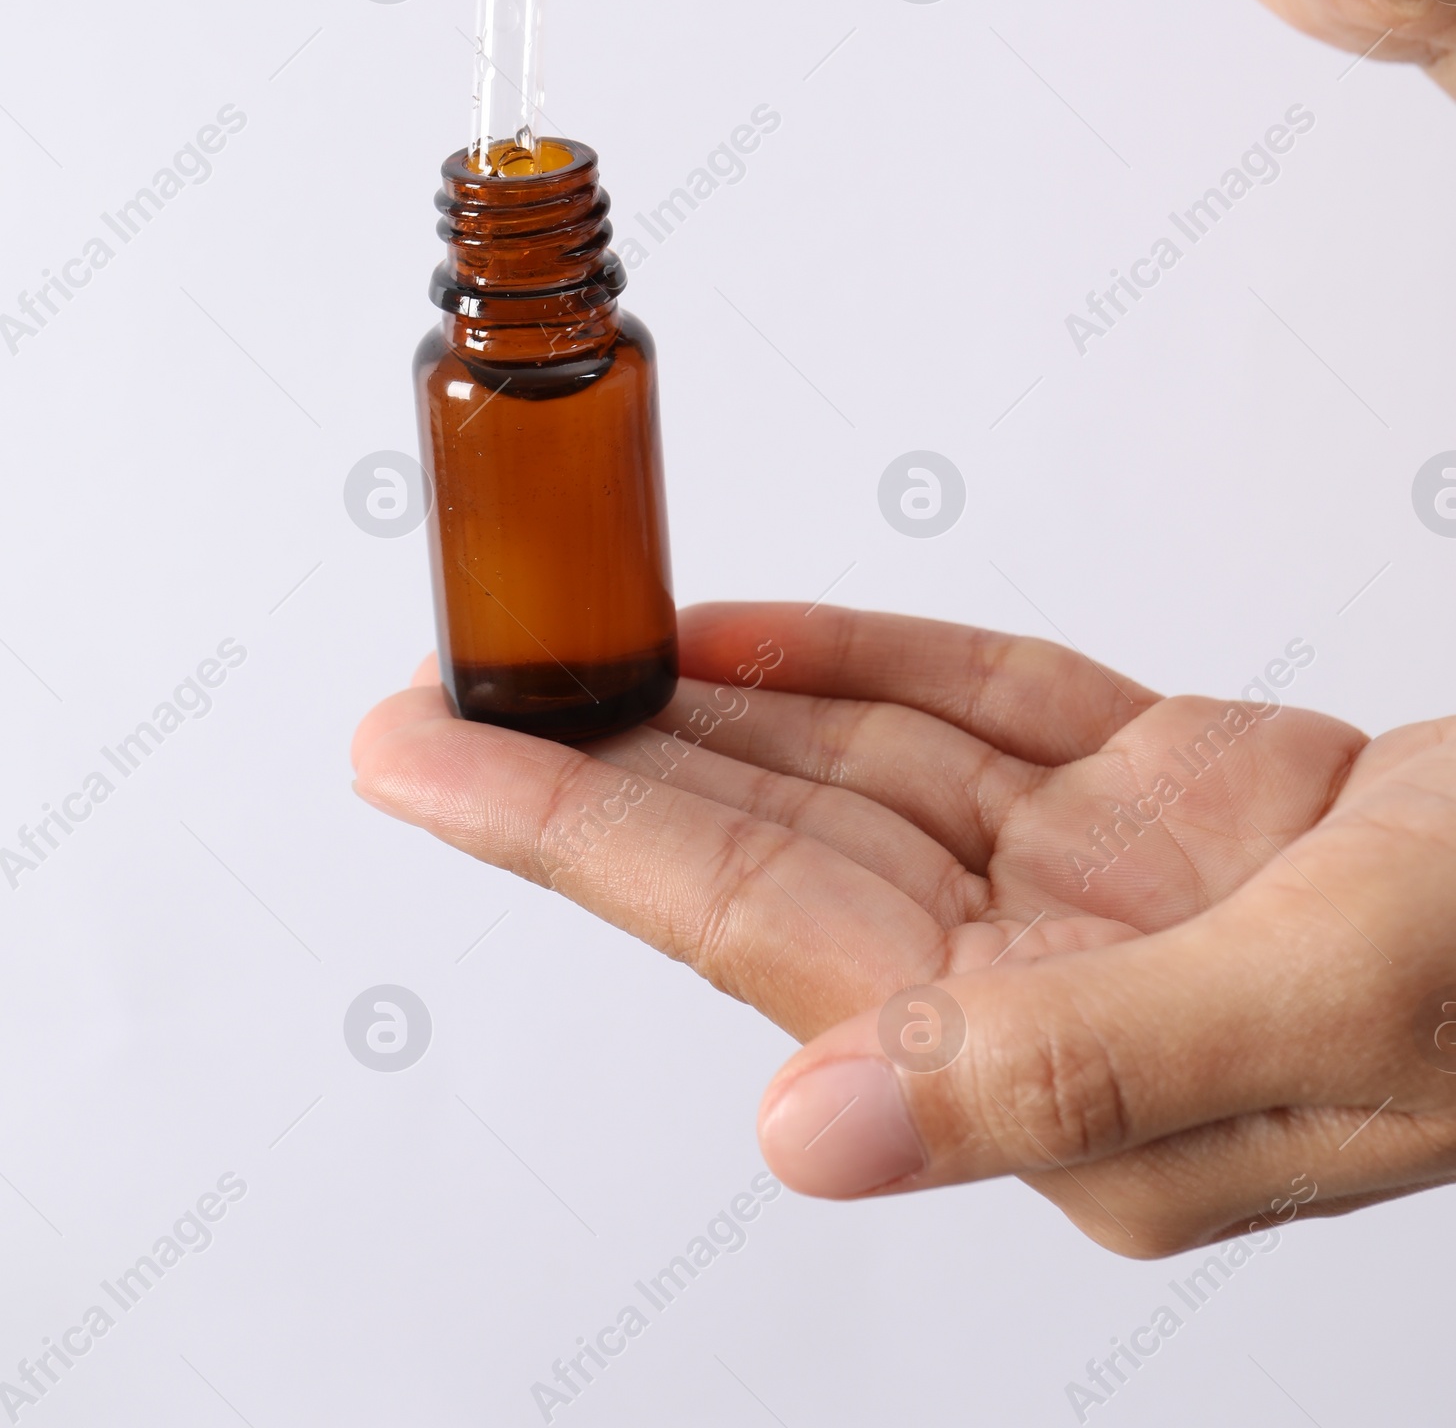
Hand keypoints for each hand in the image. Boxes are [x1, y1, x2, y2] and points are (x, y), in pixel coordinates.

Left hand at [352, 604, 1455, 1252]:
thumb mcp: (1324, 999)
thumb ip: (1070, 1065)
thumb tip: (803, 1127)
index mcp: (1061, 1076)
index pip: (759, 928)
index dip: (575, 829)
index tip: (429, 753)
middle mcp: (1051, 988)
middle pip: (774, 845)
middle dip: (597, 758)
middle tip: (443, 680)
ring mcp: (1103, 889)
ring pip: (858, 766)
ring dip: (716, 695)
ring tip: (571, 627)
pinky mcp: (1161, 800)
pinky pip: (974, 717)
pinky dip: (868, 659)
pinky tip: (752, 630)